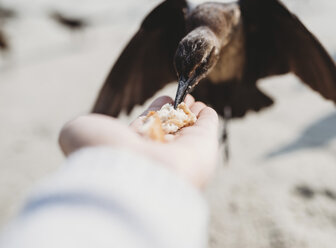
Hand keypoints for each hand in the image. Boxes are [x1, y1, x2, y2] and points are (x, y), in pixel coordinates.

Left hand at [59, 95, 218, 187]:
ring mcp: (181, 151)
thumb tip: (81, 128)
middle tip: (180, 97)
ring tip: (192, 99)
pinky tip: (205, 108)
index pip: (147, 127)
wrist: (134, 175)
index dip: (154, 112)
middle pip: (170, 127)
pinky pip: (207, 126)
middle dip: (175, 111)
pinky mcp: (203, 146)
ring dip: (191, 112)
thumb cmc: (105, 154)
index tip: (161, 99)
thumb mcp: (80, 135)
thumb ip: (79, 128)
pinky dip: (207, 117)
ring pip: (189, 127)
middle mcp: (158, 152)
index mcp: (132, 149)